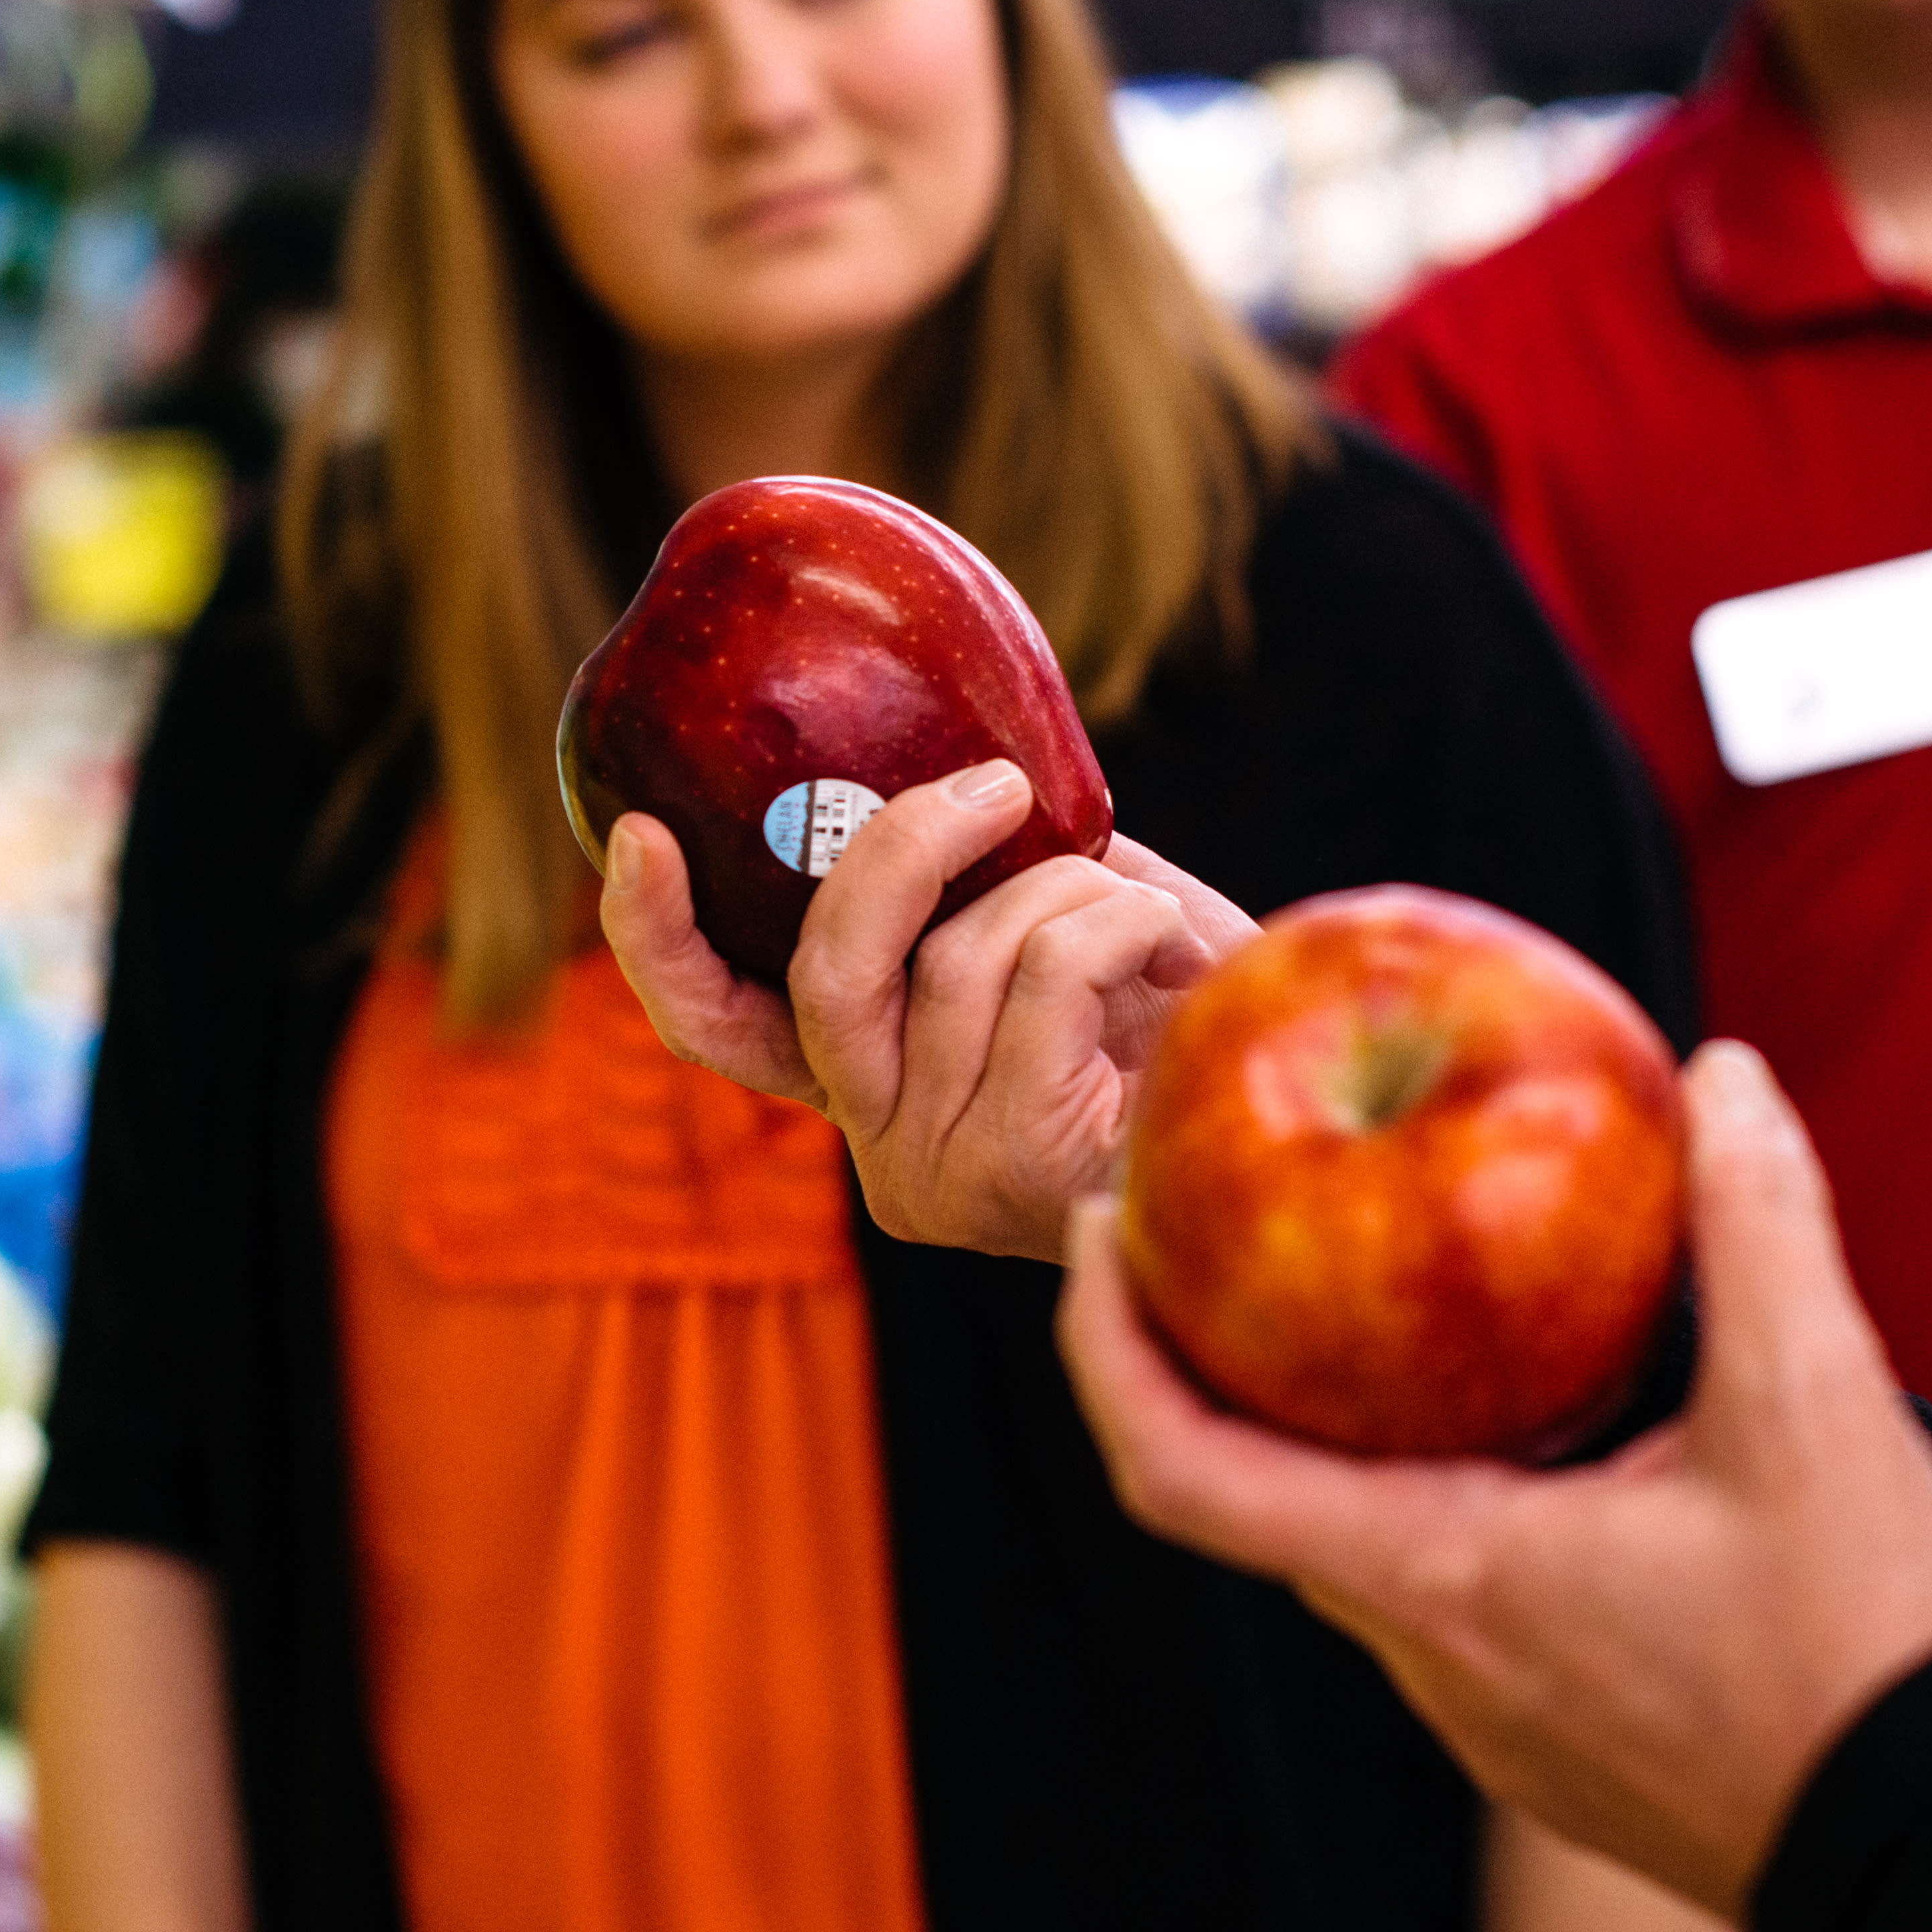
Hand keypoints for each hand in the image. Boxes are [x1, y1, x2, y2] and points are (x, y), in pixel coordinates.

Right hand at [596, 767, 1253, 1262]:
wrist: (1290, 1138)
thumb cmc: (1178, 1027)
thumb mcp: (1054, 932)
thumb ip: (978, 882)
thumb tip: (945, 761)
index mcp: (858, 1085)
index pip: (713, 1025)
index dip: (658, 935)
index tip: (642, 832)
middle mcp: (875, 1145)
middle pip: (828, 966)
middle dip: (905, 847)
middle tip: (994, 786)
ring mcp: (936, 1170)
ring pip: (960, 957)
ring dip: (1076, 890)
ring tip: (1149, 912)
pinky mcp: (1016, 1168)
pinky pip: (1045, 978)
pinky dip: (1122, 923)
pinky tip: (1177, 948)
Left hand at [1055, 1041, 1931, 1914]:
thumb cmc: (1867, 1660)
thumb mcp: (1820, 1411)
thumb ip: (1758, 1227)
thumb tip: (1716, 1081)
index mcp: (1441, 1576)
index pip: (1182, 1470)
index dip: (1105, 1348)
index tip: (1101, 1233)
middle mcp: (1431, 1660)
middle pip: (1255, 1498)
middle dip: (1212, 1363)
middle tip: (1225, 1230)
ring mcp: (1489, 1718)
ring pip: (1359, 1548)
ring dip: (1337, 1432)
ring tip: (1375, 1303)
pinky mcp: (1557, 1745)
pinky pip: (1448, 1596)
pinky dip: (1434, 1492)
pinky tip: (1524, 1420)